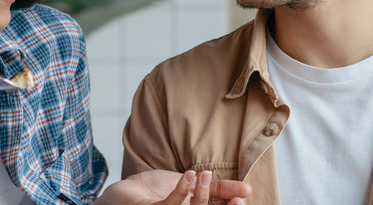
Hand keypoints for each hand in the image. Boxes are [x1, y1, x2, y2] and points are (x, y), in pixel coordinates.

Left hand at [96, 169, 251, 204]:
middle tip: (240, 195)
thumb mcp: (192, 189)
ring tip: (204, 174)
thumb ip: (217, 190)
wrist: (126, 194)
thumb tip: (246, 189)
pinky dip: (182, 189)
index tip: (244, 198)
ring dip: (201, 194)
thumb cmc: (158, 194)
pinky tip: (188, 175)